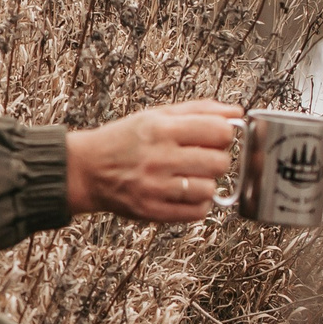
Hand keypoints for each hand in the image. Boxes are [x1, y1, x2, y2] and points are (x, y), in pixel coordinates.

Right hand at [65, 100, 241, 221]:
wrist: (86, 169)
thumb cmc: (123, 140)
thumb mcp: (155, 116)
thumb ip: (198, 111)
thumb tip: (237, 113)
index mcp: (161, 129)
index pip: (219, 131)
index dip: (224, 134)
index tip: (215, 137)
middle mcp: (159, 158)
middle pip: (220, 162)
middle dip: (217, 160)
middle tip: (202, 158)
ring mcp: (155, 187)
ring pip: (210, 189)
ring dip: (206, 183)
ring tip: (190, 177)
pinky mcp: (152, 211)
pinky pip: (197, 212)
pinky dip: (197, 204)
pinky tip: (184, 193)